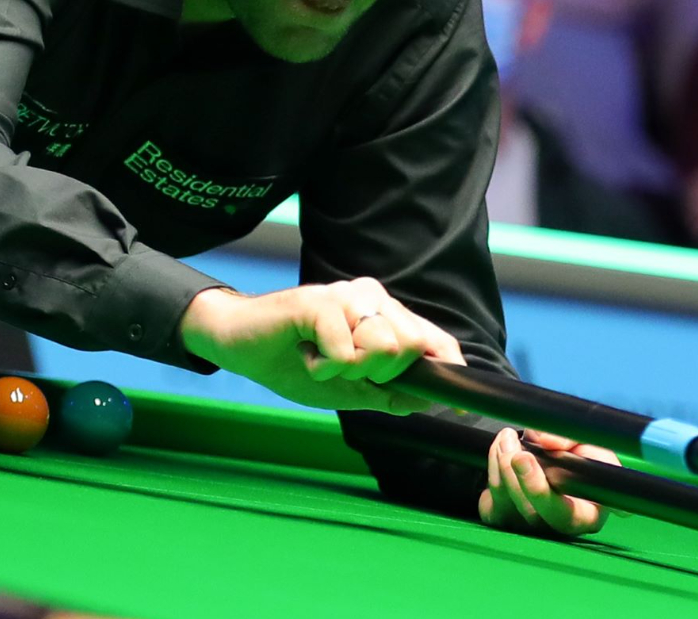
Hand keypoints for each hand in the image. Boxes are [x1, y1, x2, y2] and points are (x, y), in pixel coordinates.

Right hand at [178, 280, 465, 413]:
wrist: (238, 345)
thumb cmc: (292, 362)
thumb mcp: (345, 387)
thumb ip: (385, 392)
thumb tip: (425, 401)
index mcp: (383, 314)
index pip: (431, 338)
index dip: (447, 367)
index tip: (459, 403)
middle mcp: (371, 297)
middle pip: (411, 346)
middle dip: (382, 373)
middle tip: (344, 369)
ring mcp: (345, 295)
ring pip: (383, 346)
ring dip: (349, 370)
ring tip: (320, 359)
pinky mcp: (317, 301)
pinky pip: (344, 351)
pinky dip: (322, 367)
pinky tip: (303, 353)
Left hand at [479, 427, 616, 536]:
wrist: (563, 458)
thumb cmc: (585, 456)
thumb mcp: (588, 443)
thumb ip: (571, 440)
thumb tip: (546, 441)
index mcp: (587, 516)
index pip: (562, 515)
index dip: (538, 490)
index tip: (523, 458)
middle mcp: (558, 528)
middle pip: (529, 513)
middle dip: (513, 473)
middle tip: (509, 440)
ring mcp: (530, 528)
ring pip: (506, 508)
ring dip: (499, 467)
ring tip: (507, 438)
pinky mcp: (506, 521)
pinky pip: (490, 506)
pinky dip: (491, 474)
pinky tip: (500, 451)